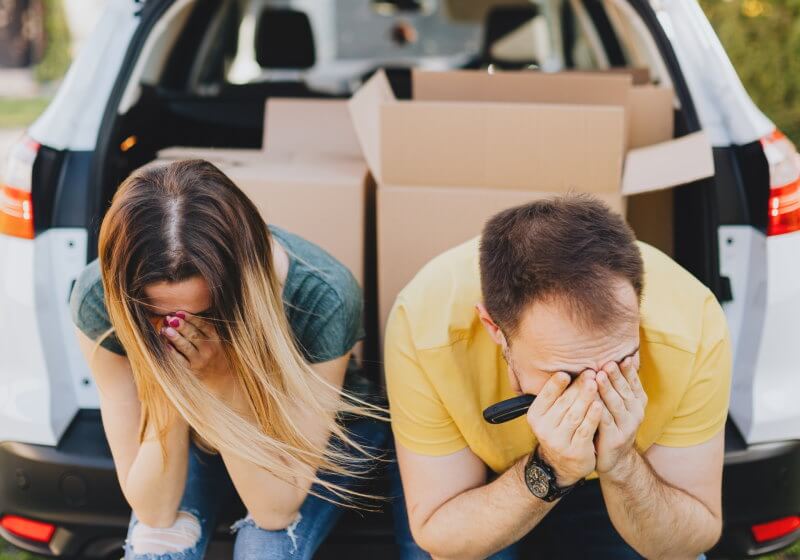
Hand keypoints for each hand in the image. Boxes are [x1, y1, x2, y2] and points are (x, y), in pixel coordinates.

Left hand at [160, 312, 230, 391]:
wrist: (223, 379)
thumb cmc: (215, 357)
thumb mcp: (215, 342)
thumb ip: (202, 331)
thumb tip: (181, 318)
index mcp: (215, 339)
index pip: (203, 326)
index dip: (191, 318)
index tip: (179, 312)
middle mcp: (209, 349)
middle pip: (194, 335)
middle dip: (181, 326)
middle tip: (170, 319)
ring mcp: (201, 360)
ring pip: (186, 347)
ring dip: (175, 337)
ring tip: (165, 329)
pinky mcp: (193, 370)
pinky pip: (181, 359)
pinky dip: (174, 352)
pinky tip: (166, 345)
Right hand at [526, 370, 603, 486]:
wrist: (562, 466)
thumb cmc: (560, 430)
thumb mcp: (551, 415)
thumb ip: (558, 396)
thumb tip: (571, 370)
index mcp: (535, 416)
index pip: (546, 395)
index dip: (556, 383)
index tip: (566, 372)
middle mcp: (544, 429)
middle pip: (563, 403)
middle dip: (578, 386)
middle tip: (590, 372)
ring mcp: (559, 442)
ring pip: (574, 415)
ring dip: (586, 398)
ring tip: (596, 383)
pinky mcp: (575, 451)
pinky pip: (585, 430)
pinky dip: (592, 417)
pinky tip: (599, 405)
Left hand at [595, 353, 646, 477]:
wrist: (614, 459)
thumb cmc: (612, 424)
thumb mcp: (619, 405)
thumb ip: (617, 386)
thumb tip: (611, 358)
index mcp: (638, 402)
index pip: (633, 383)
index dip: (628, 371)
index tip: (622, 358)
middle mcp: (635, 413)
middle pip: (624, 391)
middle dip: (616, 376)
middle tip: (608, 363)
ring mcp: (626, 426)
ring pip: (615, 404)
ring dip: (607, 390)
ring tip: (598, 376)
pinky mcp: (615, 438)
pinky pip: (605, 420)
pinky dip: (599, 409)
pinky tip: (592, 400)